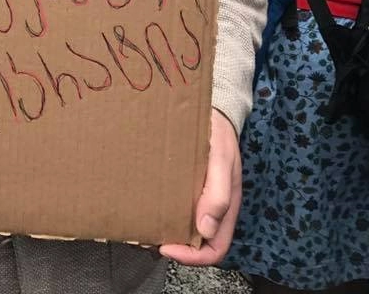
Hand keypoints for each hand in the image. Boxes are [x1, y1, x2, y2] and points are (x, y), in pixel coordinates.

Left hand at [159, 109, 240, 265]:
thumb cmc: (220, 134)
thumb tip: (205, 229)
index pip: (214, 249)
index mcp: (226, 208)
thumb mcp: (221, 160)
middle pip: (196, 243)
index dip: (192, 257)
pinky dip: (160, 211)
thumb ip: (217, 194)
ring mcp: (199, 198)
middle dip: (172, 246)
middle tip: (146, 237)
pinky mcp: (186, 186)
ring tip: (141, 223)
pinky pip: (175, 207)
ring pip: (183, 227)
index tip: (166, 247)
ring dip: (163, 230)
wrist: (213, 111)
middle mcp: (212, 208)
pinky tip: (145, 204)